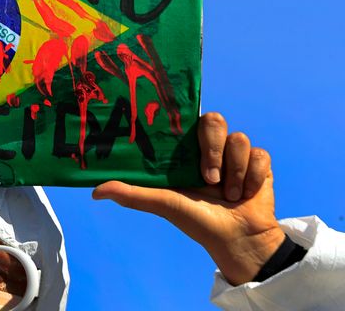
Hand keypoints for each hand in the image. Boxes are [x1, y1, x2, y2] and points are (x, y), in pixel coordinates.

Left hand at [92, 112, 285, 284]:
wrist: (238, 239)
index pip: (186, 118)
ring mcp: (236, 153)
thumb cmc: (197, 221)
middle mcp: (211, 147)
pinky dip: (252, 178)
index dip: (186, 115)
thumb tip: (95, 191)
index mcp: (186, 151)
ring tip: (227, 195)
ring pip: (239, 139)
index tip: (184, 125)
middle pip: (214, 119)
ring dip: (234, 172)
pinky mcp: (259, 162)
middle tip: (209, 178)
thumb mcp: (163, 203)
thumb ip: (132, 194)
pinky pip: (260, 155)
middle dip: (213, 149)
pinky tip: (245, 194)